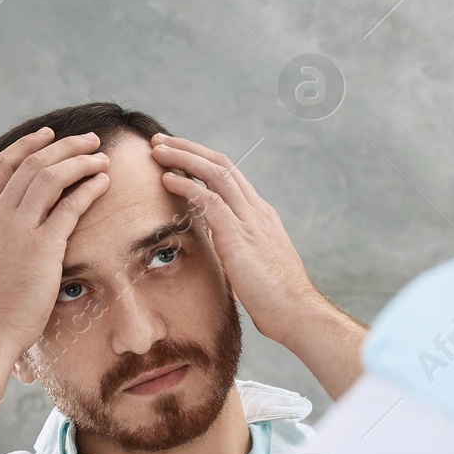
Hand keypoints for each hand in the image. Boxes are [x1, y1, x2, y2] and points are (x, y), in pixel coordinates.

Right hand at [0, 127, 110, 357]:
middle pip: (31, 165)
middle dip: (63, 146)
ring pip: (51, 177)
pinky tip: (103, 182)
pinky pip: (70, 205)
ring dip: (80, 161)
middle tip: (87, 140)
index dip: (25, 146)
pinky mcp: (43, 246)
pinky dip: (88, 188)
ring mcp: (18, 229)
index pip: (1, 167)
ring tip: (100, 157)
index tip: (47, 137)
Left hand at [151, 133, 366, 395]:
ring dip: (183, 157)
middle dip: (189, 148)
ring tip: (157, 149)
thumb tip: (219, 252)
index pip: (229, 176)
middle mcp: (256, 210)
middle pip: (221, 164)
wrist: (297, 313)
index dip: (201, 161)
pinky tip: (167, 179)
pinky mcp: (240, 235)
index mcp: (260, 216)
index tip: (177, 155)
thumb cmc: (275, 300)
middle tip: (160, 140)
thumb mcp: (252, 267)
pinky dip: (187, 185)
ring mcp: (250, 219)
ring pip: (215, 173)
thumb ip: (236, 251)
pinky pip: (210, 199)